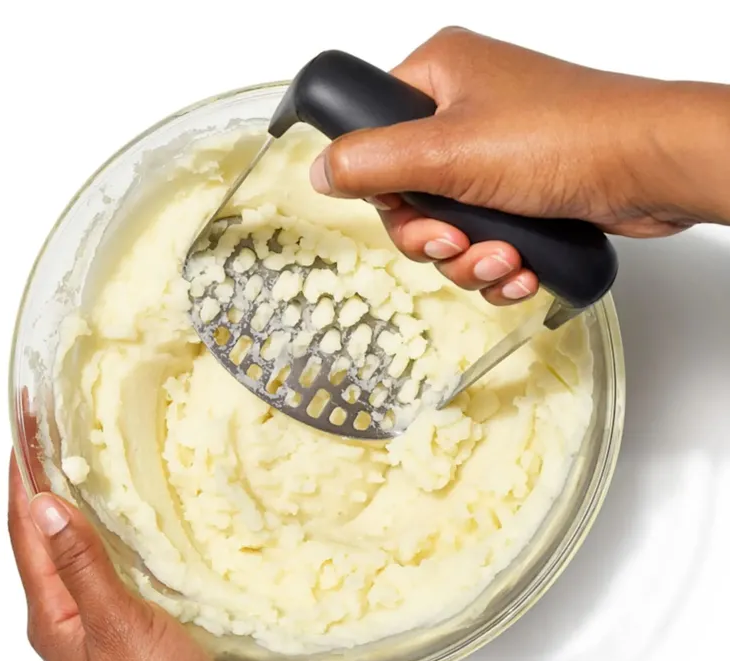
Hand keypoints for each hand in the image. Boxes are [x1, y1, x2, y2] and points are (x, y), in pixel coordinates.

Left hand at [8, 454, 260, 660]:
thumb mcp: (117, 627)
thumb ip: (83, 566)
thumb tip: (47, 506)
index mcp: (53, 614)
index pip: (25, 529)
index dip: (21, 474)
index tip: (25, 425)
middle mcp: (71, 615)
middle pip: (47, 534)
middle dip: (46, 480)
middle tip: (59, 430)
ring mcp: (104, 621)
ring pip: (85, 547)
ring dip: (83, 503)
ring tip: (95, 459)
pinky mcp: (139, 625)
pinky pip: (120, 566)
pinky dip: (121, 532)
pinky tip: (142, 518)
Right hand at [310, 27, 729, 304]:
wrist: (653, 167)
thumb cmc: (568, 137)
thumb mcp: (450, 152)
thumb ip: (373, 162)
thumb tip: (320, 169)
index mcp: (439, 77)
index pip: (373, 137)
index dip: (384, 189)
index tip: (409, 211)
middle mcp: (463, 112)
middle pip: (409, 196)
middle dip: (434, 238)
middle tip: (458, 244)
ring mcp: (493, 155)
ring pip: (447, 227)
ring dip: (469, 259)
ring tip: (505, 261)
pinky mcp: (520, 192)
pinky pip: (483, 240)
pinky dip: (497, 265)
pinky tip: (521, 271)